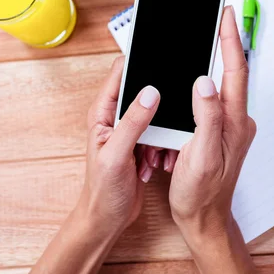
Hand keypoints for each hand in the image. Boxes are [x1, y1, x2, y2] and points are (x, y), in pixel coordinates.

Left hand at [79, 57, 161, 237]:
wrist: (108, 219)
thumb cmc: (103, 191)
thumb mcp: (117, 154)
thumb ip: (133, 122)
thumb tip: (150, 93)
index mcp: (103, 113)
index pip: (119, 73)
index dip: (137, 61)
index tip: (158, 54)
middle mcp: (115, 116)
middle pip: (141, 88)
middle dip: (157, 95)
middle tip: (170, 104)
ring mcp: (129, 128)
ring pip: (154, 110)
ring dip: (162, 125)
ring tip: (153, 149)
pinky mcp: (141, 141)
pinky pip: (160, 130)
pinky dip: (163, 141)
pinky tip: (155, 160)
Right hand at [169, 6, 255, 244]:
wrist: (202, 219)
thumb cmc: (200, 194)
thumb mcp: (201, 156)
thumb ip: (206, 117)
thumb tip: (205, 82)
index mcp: (234, 123)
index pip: (235, 72)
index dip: (229, 40)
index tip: (224, 15)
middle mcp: (235, 121)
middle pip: (230, 72)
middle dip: (222, 43)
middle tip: (214, 19)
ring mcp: (227, 125)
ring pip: (218, 86)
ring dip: (208, 64)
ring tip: (202, 41)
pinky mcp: (217, 130)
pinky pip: (209, 101)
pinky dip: (197, 88)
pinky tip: (187, 83)